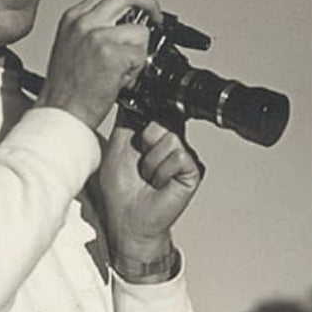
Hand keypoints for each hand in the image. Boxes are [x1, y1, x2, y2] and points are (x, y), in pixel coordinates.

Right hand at [37, 0, 161, 128]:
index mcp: (73, 18)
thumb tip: (125, 25)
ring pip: (139, 30)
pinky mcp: (111, 53)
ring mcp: (97, 36)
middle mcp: (84, 22)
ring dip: (139, 52)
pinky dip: (136, 71)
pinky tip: (120, 80)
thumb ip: (95, 29)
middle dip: (149, 4)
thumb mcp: (72, 46)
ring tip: (123, 70)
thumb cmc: (67, 88)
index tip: (142, 10)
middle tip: (156, 19)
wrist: (61, 112)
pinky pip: (140, 55)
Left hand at [99, 114, 202, 263]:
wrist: (129, 219)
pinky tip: (160, 183)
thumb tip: (133, 92)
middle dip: (145, 142)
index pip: (159, 108)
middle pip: (164, 119)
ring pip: (170, 137)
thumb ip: (128, 119)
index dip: (149, 114)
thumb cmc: (122, 189)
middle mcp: (173, 140)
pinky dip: (163, 172)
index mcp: (156, 132)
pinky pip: (178, 156)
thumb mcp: (118, 145)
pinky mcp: (194, 169)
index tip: (138, 131)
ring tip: (149, 176)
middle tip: (140, 163)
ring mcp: (185, 154)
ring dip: (152, 162)